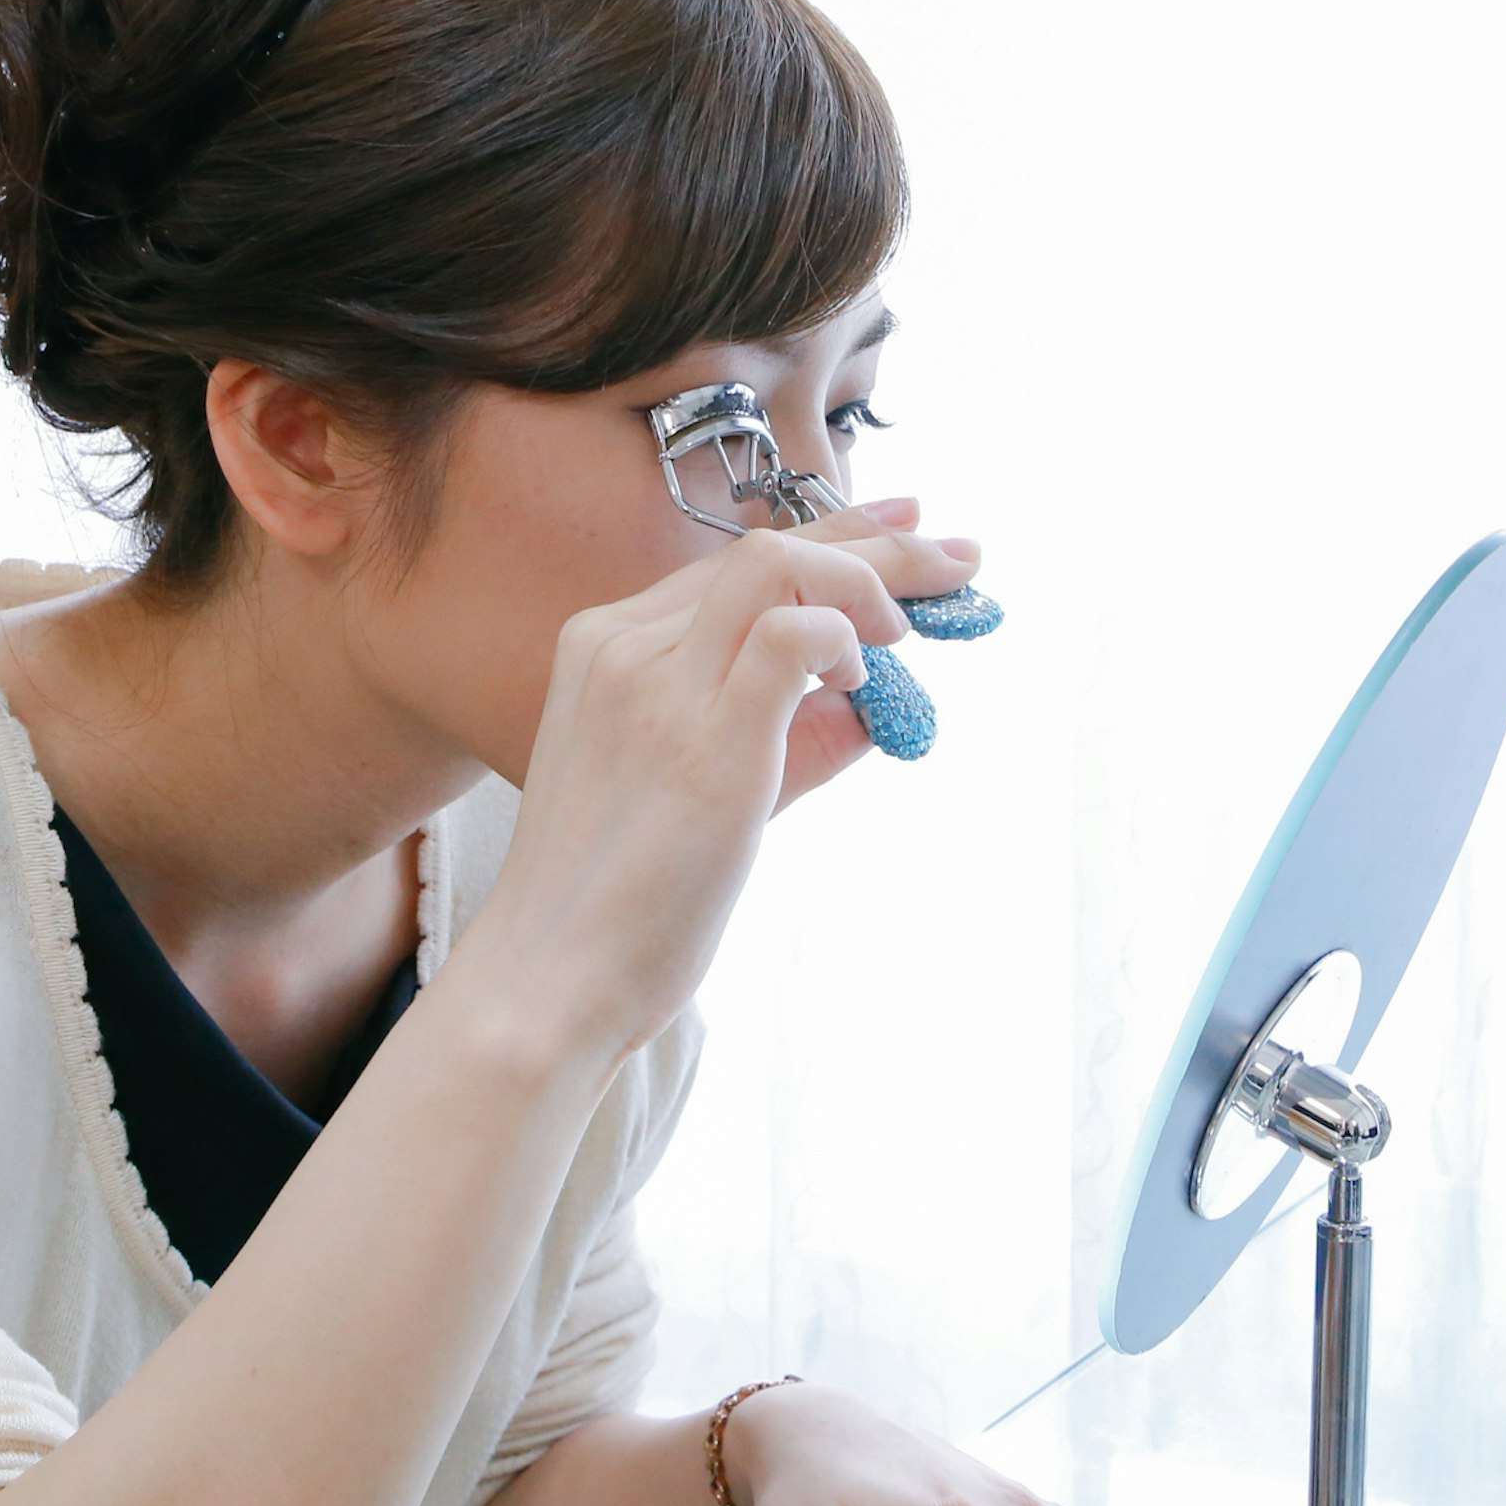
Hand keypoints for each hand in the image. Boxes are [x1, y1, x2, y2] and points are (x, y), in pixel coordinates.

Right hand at [463, 517, 977, 1059]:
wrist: (548, 977)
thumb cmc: (614, 898)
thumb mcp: (684, 783)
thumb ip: (775, 731)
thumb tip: (870, 705)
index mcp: (607, 646)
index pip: (735, 562)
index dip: (832, 536)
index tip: (901, 528)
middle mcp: (625, 647)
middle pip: (768, 549)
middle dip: (879, 543)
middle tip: (957, 556)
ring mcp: (659, 688)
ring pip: (779, 567)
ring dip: (871, 581)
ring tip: (910, 631)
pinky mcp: (705, 741)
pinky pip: (792, 636)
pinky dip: (845, 641)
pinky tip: (860, 683)